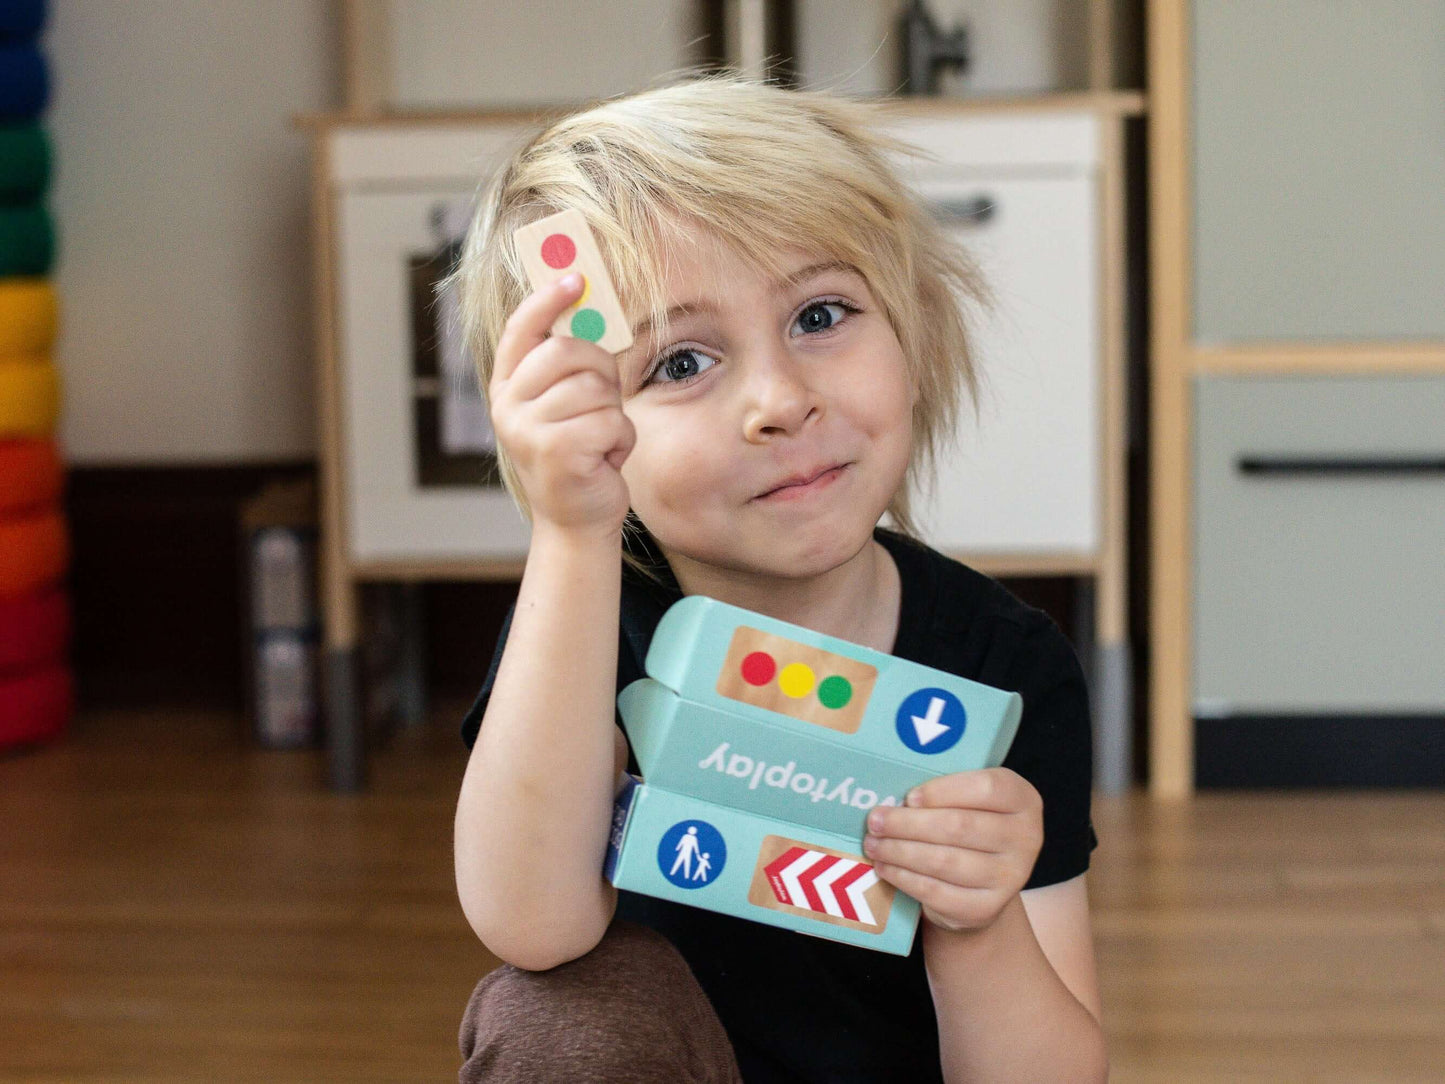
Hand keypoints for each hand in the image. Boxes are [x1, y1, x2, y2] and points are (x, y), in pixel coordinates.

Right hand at [489, 273, 635, 536]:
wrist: (577, 521)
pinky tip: (604, 460)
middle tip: (602, 400)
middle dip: (600, 371)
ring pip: (596, 388)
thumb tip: (590, 311)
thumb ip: (568, 367)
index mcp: (507, 388)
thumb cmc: (578, 456)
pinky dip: (620, 441)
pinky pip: (610, 422)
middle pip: (568, 351)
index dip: (546, 300)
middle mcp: (508, 406)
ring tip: (598, 440)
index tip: (575, 278)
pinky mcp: (556, 452)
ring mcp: (527, 430)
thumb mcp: (565, 406)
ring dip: (612, 415)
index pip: (521, 331)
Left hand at [862, 768, 1042, 932]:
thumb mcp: (967, 800)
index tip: (909, 797)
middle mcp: (1026, 838)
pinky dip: (904, 878)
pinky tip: (885, 867)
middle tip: (875, 820)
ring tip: (874, 843)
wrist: (984, 883)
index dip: (943, 791)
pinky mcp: (986, 908)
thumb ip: (943, 790)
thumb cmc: (968, 827)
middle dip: (908, 823)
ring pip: (944, 861)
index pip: (986, 788)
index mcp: (1022, 799)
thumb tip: (890, 789)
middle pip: (959, 826)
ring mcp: (1010, 877)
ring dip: (900, 851)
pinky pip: (937, 892)